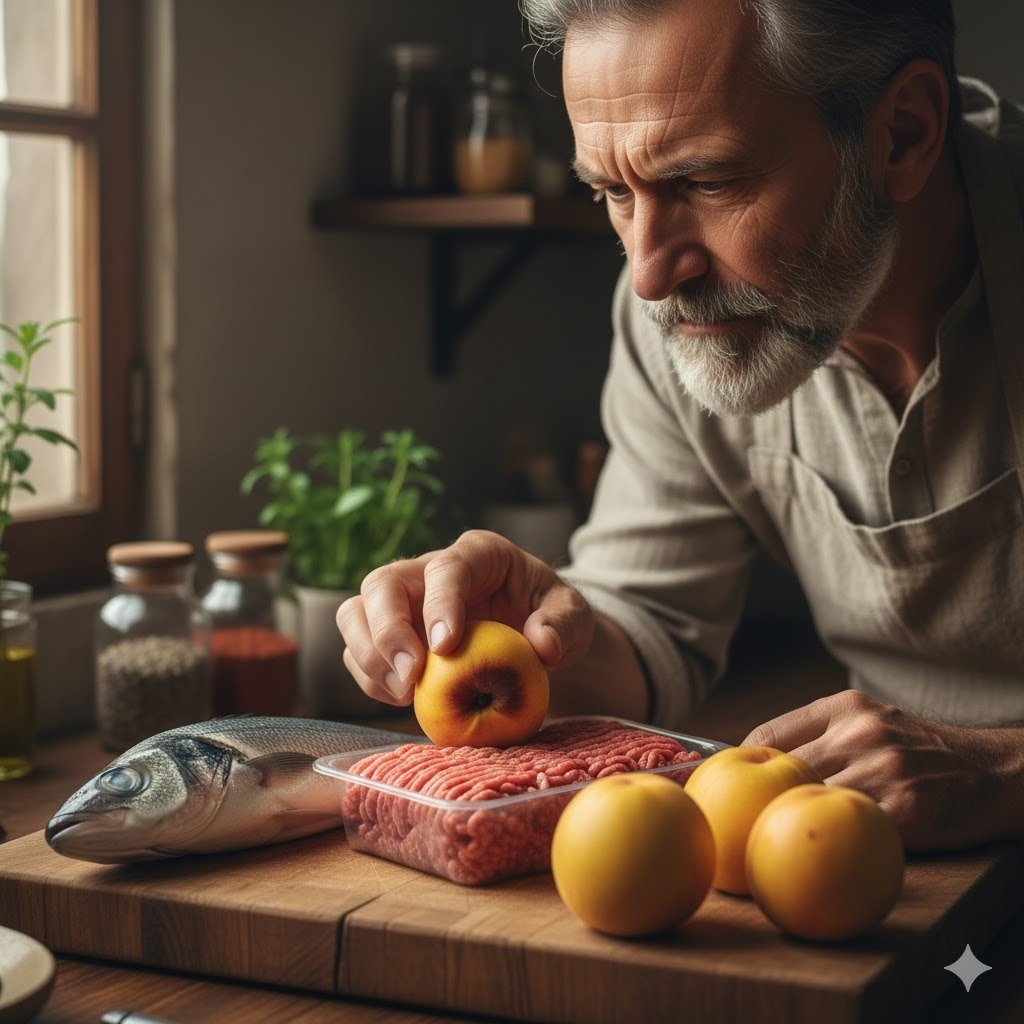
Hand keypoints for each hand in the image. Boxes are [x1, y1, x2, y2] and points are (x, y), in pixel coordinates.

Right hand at [335, 529, 594, 706]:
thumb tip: (542, 645)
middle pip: (383, 583)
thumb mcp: (574, 616)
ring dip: (368, 656)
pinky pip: (358, 650)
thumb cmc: (551, 617)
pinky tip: (399, 699)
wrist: (535, 636)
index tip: (445, 647)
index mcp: (479, 554)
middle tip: (410, 677)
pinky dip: (369, 677)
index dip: (440, 603)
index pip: (447, 567)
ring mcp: (404, 602)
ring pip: (356, 612)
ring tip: (402, 693)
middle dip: (387, 630)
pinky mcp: (390, 634)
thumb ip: (563, 625)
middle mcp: (430, 570)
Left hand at [744, 690, 1023, 850]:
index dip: (741, 767)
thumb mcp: (871, 722)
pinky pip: (851, 831)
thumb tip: (757, 760)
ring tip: (769, 844)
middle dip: (756, 801)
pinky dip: (832, 844)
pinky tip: (820, 856)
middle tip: (735, 826)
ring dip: (791, 825)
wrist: (993, 771)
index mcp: (844, 707)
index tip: (727, 790)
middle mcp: (860, 732)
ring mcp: (883, 769)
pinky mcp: (905, 809)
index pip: (768, 736)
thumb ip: (820, 735)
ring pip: (811, 801)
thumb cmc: (921, 751)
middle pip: (782, 770)